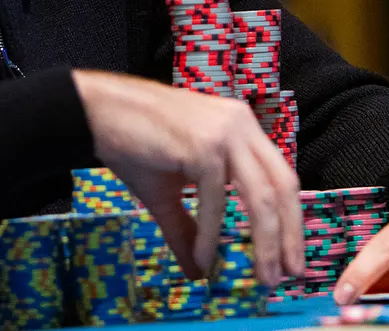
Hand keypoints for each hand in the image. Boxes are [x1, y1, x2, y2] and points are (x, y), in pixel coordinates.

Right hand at [72, 70, 303, 285]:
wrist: (97, 113)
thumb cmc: (133, 143)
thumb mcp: (169, 192)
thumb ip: (189, 229)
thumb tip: (198, 271)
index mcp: (241, 128)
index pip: (280, 176)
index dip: (291, 218)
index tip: (291, 254)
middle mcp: (240, 125)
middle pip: (282, 187)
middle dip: (290, 234)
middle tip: (291, 274)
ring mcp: (224, 134)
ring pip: (260, 196)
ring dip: (265, 242)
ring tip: (264, 276)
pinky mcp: (202, 146)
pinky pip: (216, 201)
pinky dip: (212, 236)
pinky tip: (205, 260)